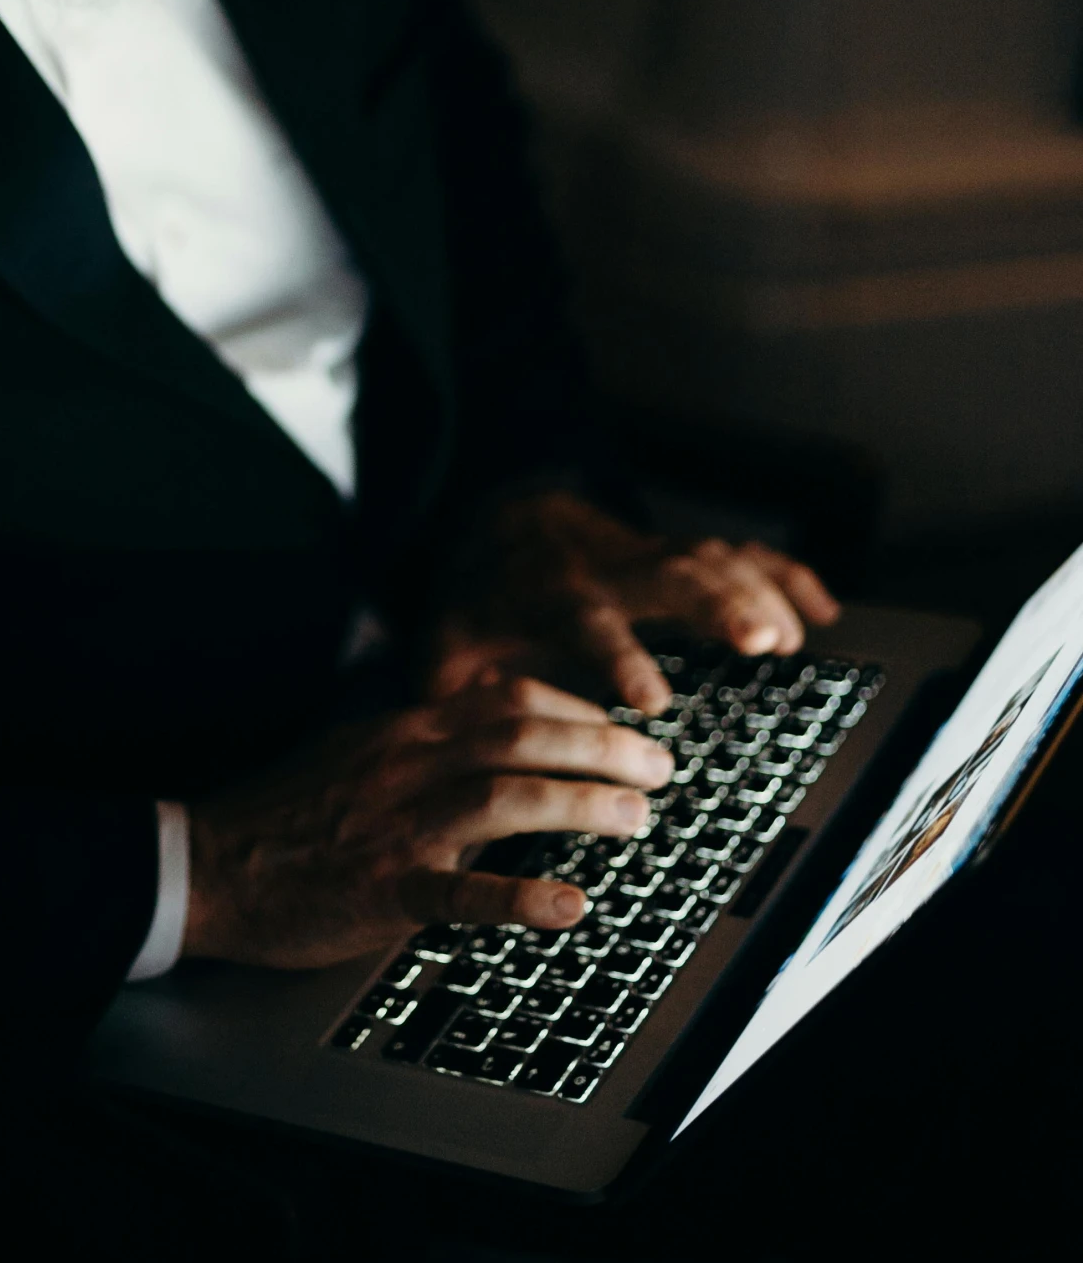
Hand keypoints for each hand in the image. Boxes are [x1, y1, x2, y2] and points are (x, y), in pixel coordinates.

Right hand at [182, 674, 671, 969]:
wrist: (207, 862)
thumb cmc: (281, 815)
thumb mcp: (354, 752)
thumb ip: (420, 745)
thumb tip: (488, 744)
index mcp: (403, 730)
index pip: (506, 697)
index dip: (574, 705)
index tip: (617, 722)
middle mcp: (408, 764)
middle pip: (522, 734)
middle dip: (602, 743)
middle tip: (660, 764)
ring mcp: (397, 826)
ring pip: (504, 796)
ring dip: (580, 801)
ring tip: (635, 817)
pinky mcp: (382, 888)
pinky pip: (459, 891)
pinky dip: (519, 897)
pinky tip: (569, 907)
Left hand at [431, 491, 841, 716]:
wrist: (498, 524)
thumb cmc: (478, 601)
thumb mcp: (444, 644)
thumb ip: (445, 690)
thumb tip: (440, 739)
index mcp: (553, 595)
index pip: (590, 622)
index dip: (621, 657)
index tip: (652, 700)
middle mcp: (608, 568)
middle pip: (670, 574)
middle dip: (718, 604)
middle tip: (765, 643)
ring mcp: (649, 555)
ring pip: (710, 557)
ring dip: (757, 589)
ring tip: (797, 637)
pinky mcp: (678, 553)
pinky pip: (738, 552)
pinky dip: (783, 574)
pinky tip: (822, 609)